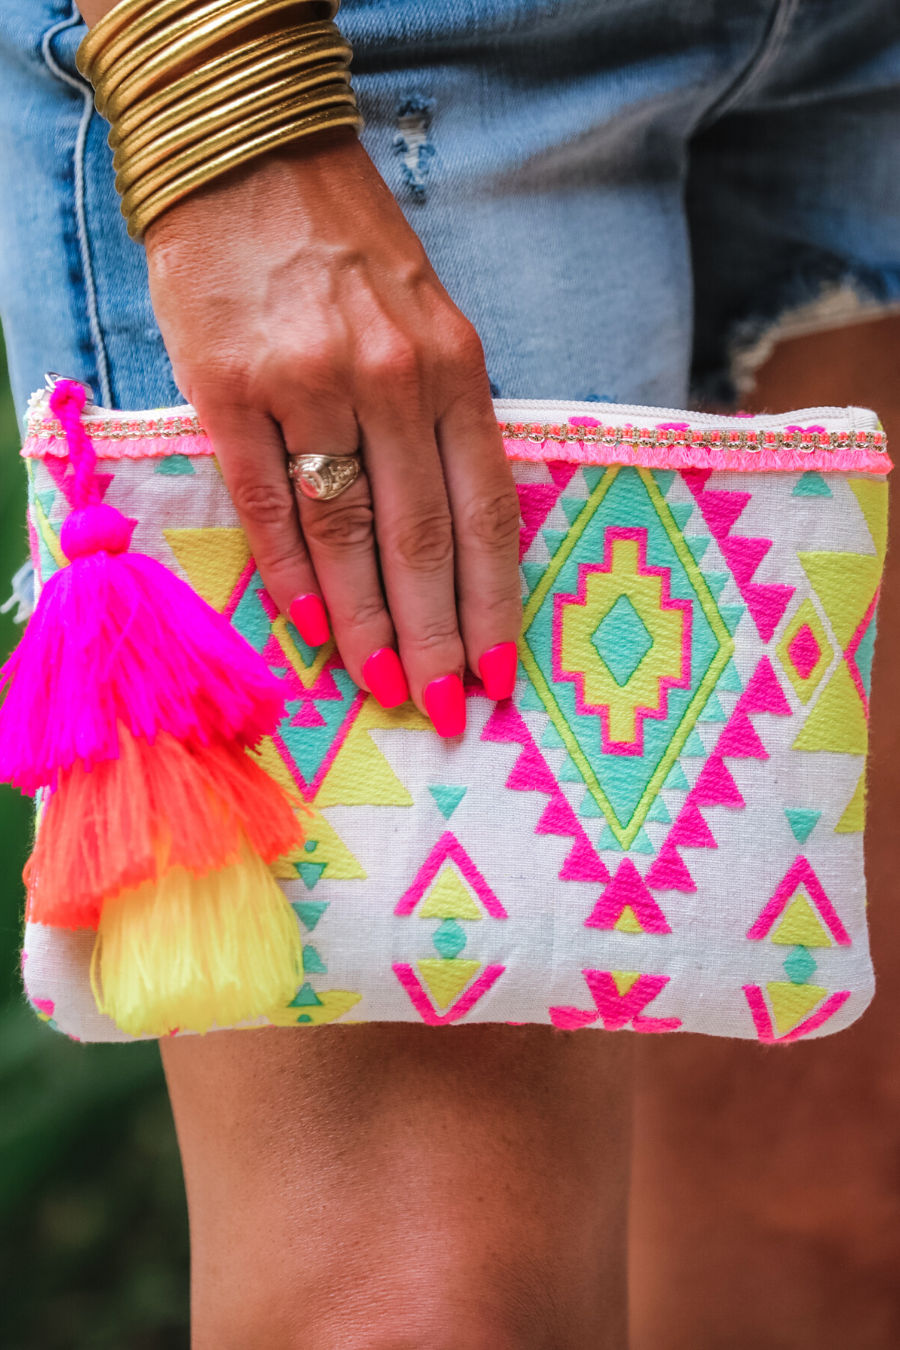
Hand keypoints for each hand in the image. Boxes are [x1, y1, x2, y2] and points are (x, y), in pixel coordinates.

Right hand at [144, 130, 521, 732]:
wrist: (246, 156)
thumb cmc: (351, 248)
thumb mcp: (432, 319)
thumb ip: (446, 419)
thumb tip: (454, 537)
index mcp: (453, 365)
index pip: (483, 509)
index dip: (492, 600)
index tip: (499, 671)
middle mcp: (390, 379)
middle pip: (421, 538)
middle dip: (436, 635)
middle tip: (442, 708)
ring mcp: (307, 384)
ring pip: (345, 531)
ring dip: (365, 622)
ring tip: (382, 685)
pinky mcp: (229, 389)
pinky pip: (265, 502)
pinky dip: (290, 572)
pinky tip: (310, 627)